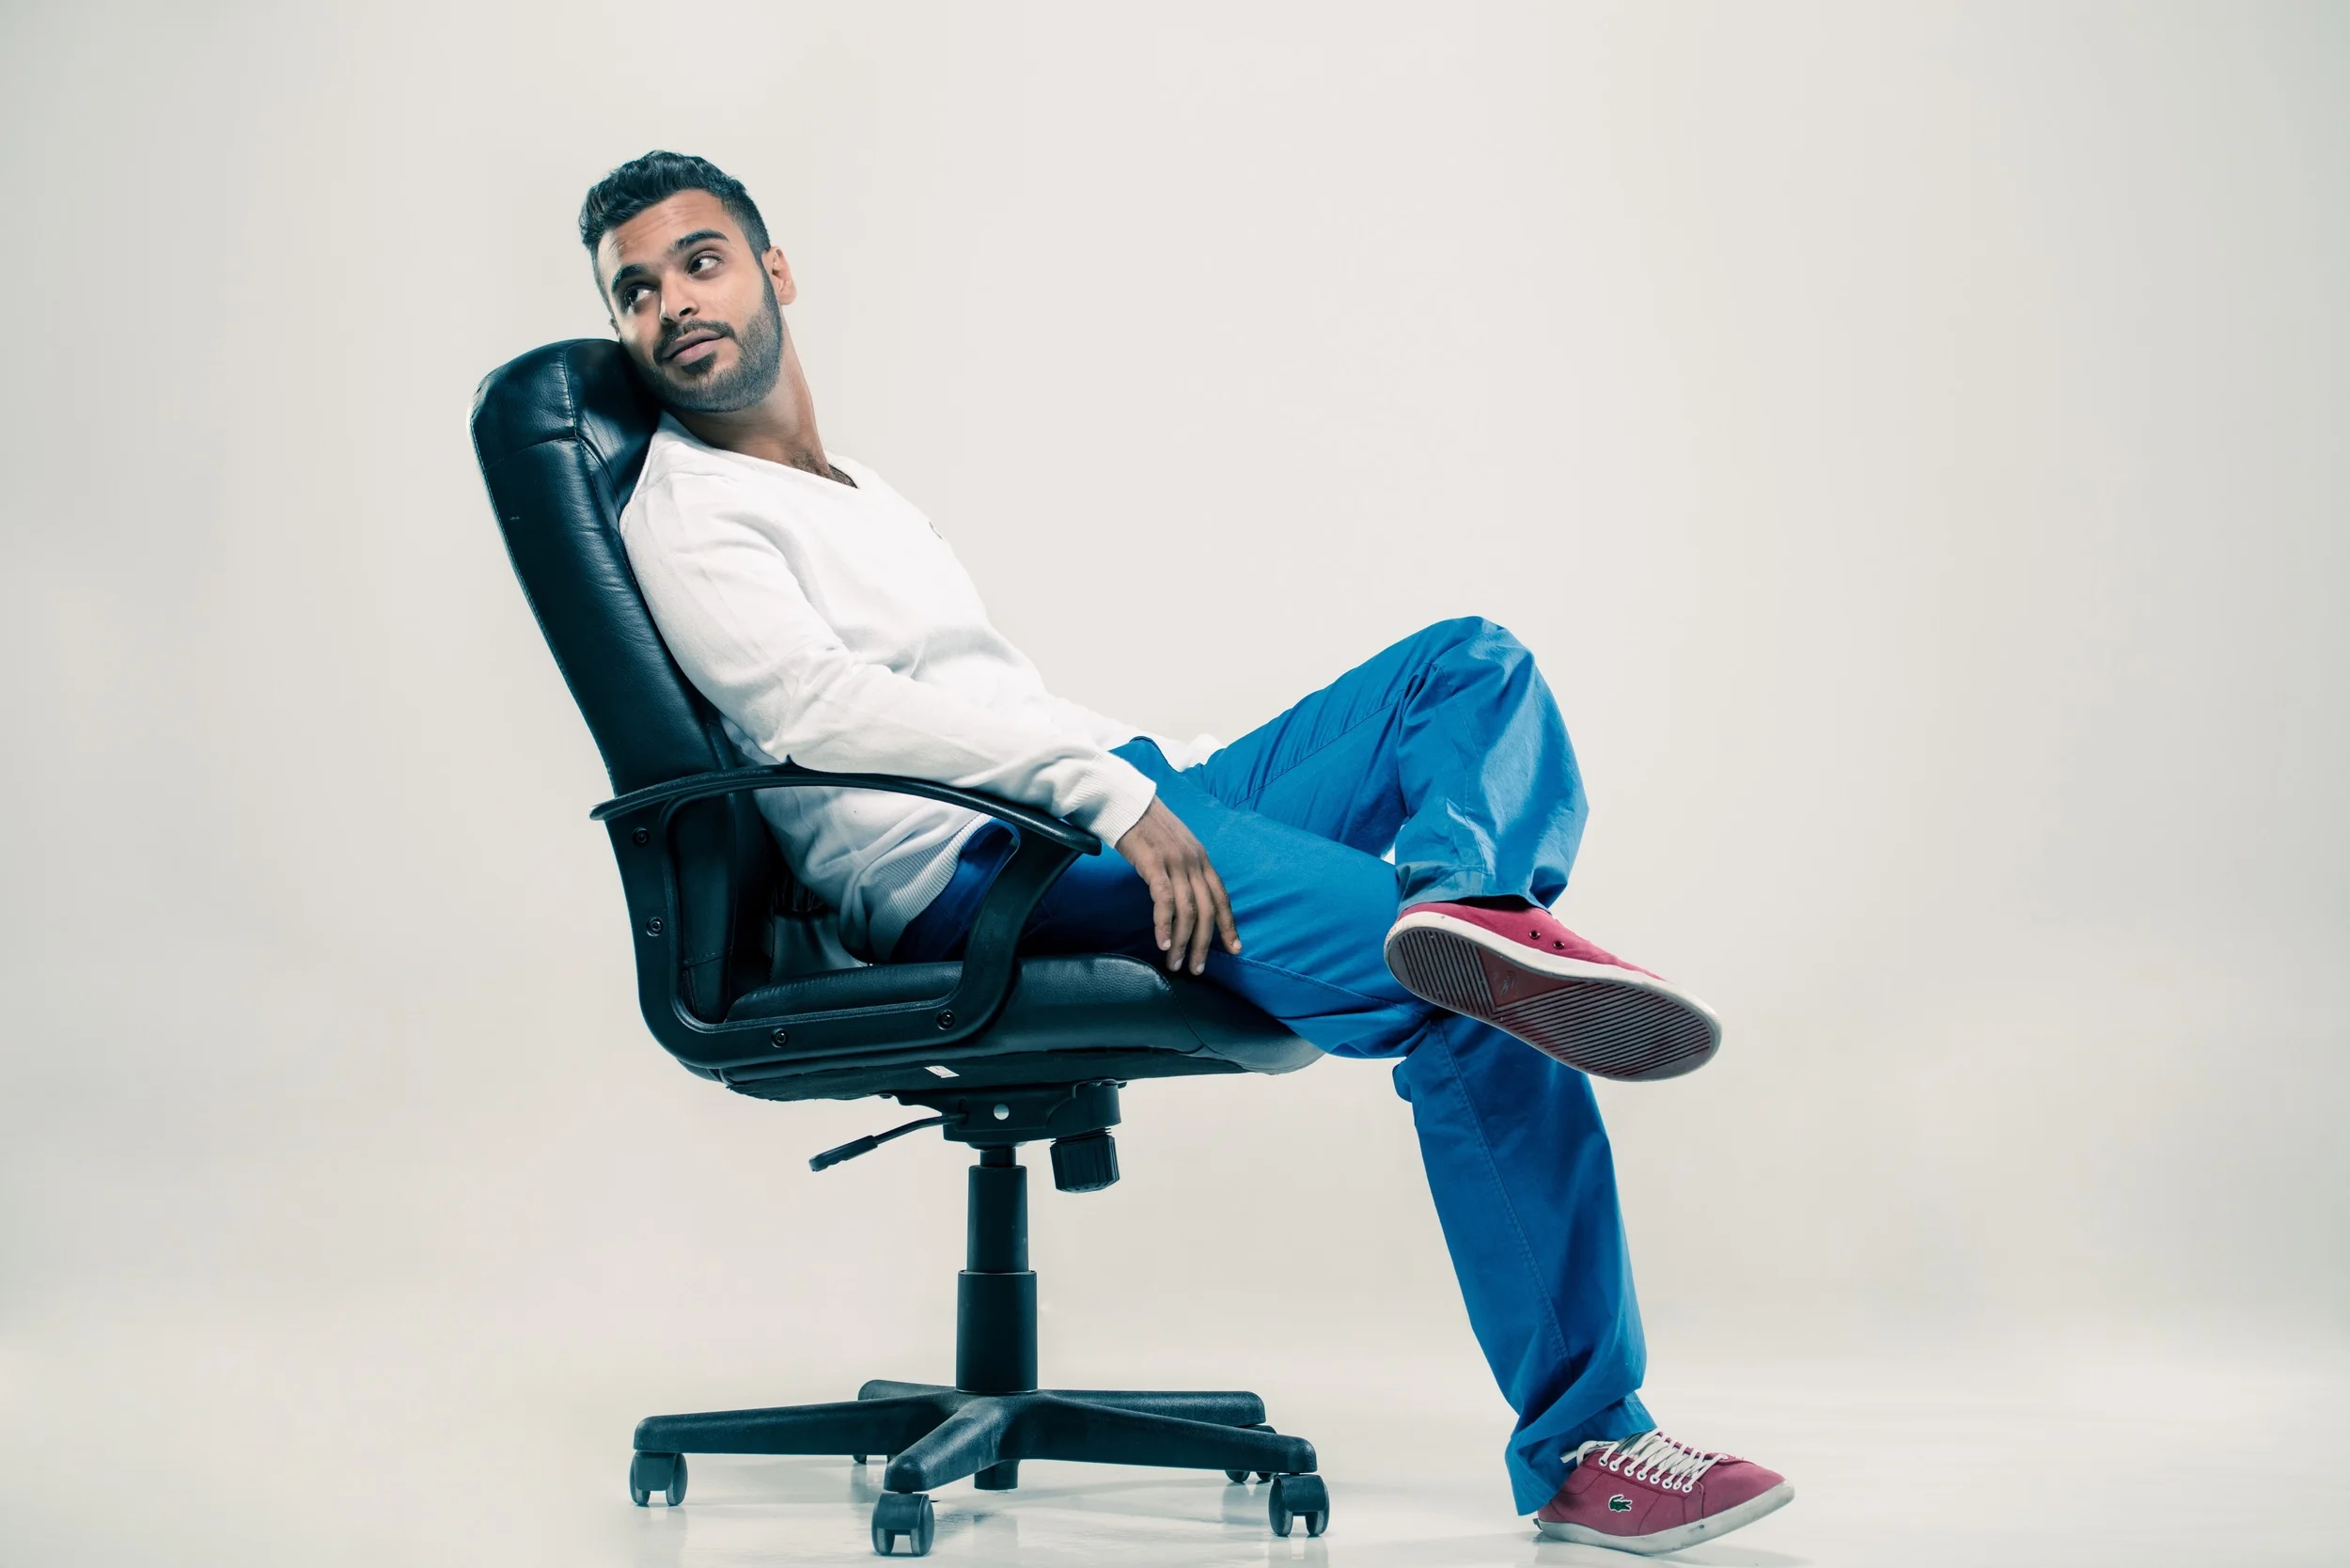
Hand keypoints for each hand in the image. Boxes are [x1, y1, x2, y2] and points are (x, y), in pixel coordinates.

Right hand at [1113, 798, 1241, 974]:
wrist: (1125, 802)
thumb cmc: (1147, 826)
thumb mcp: (1176, 846)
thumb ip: (1185, 868)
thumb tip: (1187, 894)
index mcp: (1201, 858)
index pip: (1222, 896)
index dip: (1229, 924)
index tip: (1235, 948)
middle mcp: (1194, 861)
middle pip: (1208, 910)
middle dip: (1206, 943)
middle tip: (1199, 968)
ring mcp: (1175, 862)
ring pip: (1188, 911)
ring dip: (1184, 942)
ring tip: (1177, 963)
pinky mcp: (1154, 864)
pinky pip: (1165, 901)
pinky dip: (1164, 924)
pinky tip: (1163, 942)